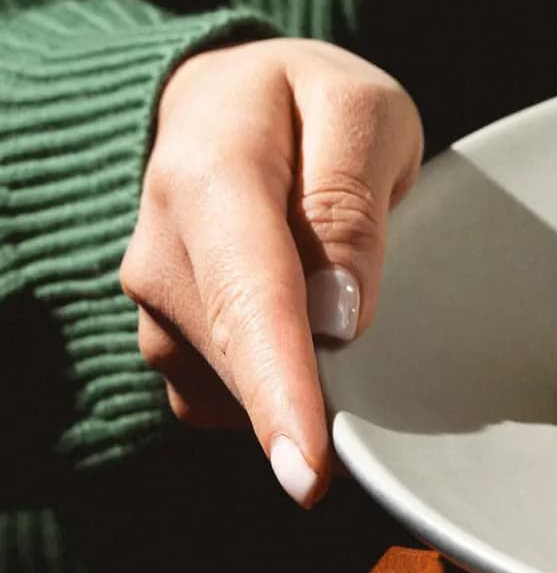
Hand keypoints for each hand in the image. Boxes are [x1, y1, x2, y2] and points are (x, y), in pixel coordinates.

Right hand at [120, 40, 422, 504]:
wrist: (222, 100)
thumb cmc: (306, 104)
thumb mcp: (361, 112)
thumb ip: (349, 201)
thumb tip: (339, 316)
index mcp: (209, 182)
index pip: (249, 304)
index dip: (281, 395)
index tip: (307, 472)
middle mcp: (161, 255)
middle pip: (246, 363)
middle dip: (317, 390)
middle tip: (384, 341)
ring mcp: (156, 308)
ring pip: (239, 391)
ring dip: (305, 375)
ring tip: (338, 291)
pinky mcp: (171, 345)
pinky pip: (234, 398)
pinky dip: (283, 382)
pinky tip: (307, 326)